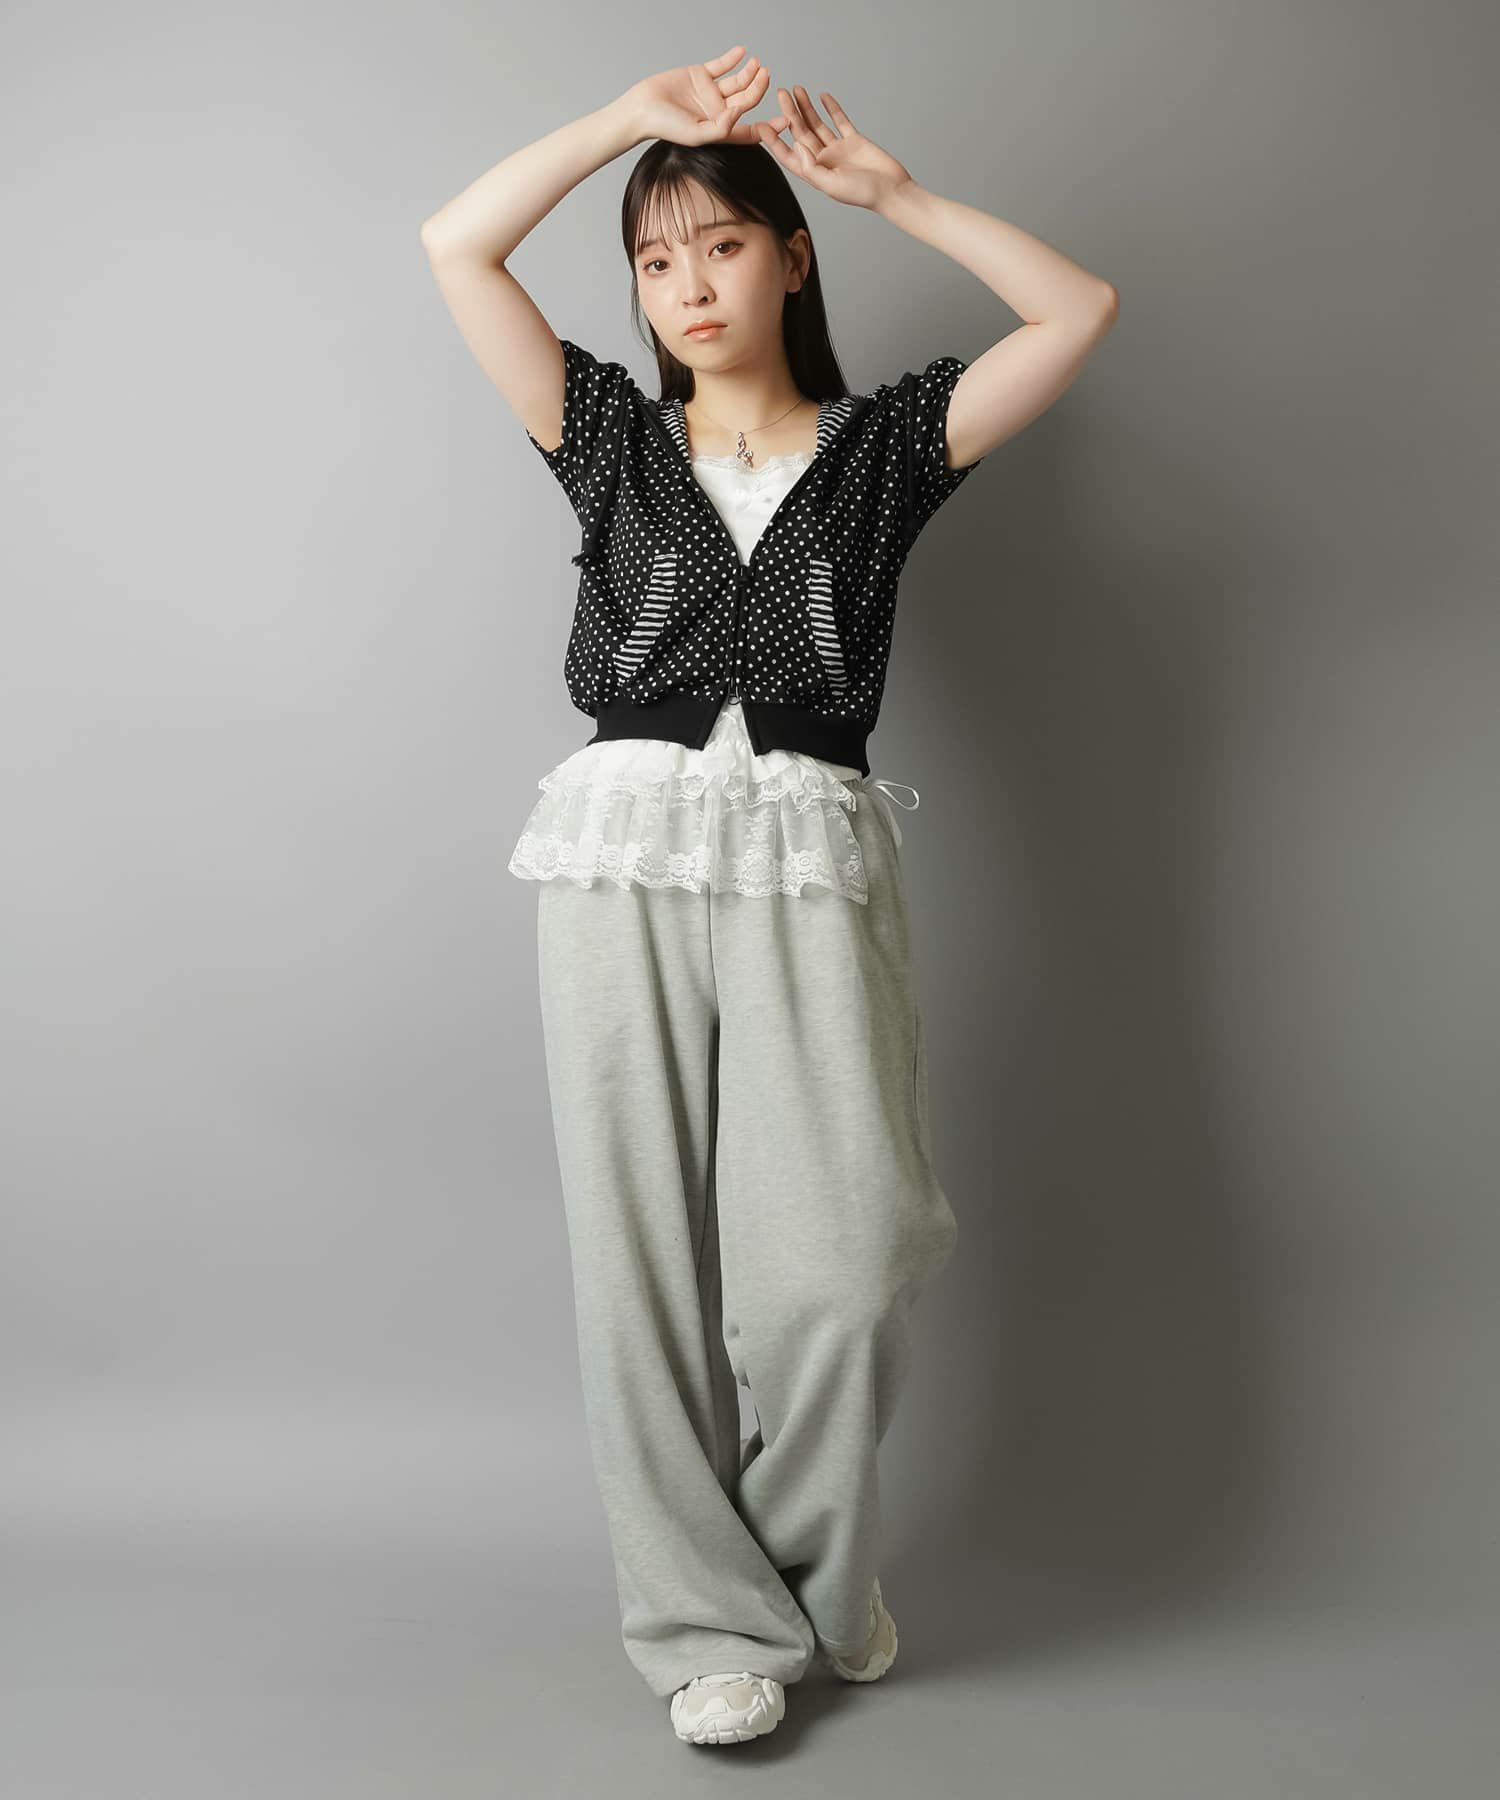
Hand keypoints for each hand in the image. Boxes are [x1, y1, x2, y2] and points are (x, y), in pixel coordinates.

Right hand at [622, 46, 771, 146]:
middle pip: (746, 101)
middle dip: (760, 89)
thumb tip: (739, 114)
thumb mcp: (696, 134)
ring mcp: (710, 92)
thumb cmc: (666, 127)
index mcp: (720, 130)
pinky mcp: (701, 75)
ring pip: (737, 82)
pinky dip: (732, 58)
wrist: (642, 108)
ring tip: (758, 64)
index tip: (786, 121)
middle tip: (768, 76)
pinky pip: (721, 65)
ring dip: (750, 73)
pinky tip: (742, 52)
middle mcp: (718, 111)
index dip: (769, 127)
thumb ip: (720, 128)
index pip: (750, 130)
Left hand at [755, 88, 914, 211]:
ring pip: (817, 124)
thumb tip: (797, 147)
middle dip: (789, 113)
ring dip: (806, 107)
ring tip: (796, 89)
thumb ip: (812, 168)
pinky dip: (831, 108)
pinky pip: (839, 120)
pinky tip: (822, 96)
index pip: (789, 154)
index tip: (761, 125)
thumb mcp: (832, 185)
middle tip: (779, 93)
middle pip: (801, 133)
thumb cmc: (863, 193)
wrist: (891, 189)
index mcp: (815, 173)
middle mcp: (823, 160)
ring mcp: (838, 149)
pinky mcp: (853, 140)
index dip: (774, 141)